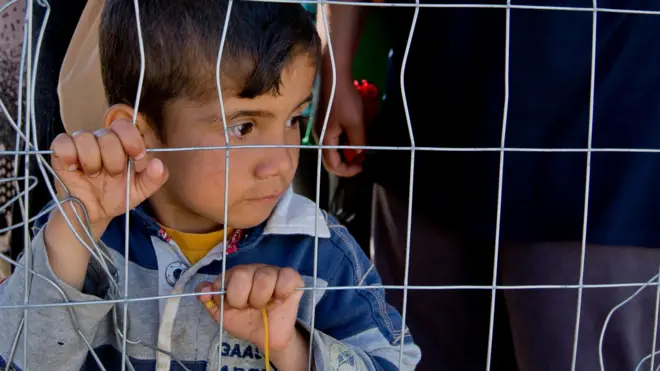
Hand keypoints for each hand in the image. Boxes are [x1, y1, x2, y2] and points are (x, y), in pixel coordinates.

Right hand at [49, 119, 167, 234]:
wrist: (93, 214)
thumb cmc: (117, 197)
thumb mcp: (140, 191)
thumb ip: (154, 178)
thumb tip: (158, 163)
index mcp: (121, 143)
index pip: (125, 125)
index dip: (132, 140)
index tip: (136, 158)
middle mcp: (101, 139)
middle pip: (107, 135)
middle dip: (113, 160)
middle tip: (113, 175)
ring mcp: (80, 145)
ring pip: (85, 138)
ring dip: (92, 161)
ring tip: (94, 175)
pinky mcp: (60, 153)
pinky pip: (62, 143)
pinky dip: (69, 156)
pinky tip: (74, 169)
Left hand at [196, 265, 303, 351]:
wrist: (266, 337)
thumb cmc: (245, 321)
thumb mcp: (223, 315)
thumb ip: (210, 302)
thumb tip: (201, 290)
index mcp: (236, 275)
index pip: (226, 276)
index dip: (228, 296)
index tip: (233, 307)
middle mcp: (254, 269)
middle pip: (242, 274)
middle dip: (242, 298)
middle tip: (248, 307)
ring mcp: (273, 271)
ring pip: (264, 277)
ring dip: (261, 299)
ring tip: (264, 306)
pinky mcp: (292, 278)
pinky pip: (287, 277)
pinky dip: (282, 291)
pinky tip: (280, 299)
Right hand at [314, 63, 365, 177]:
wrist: (335, 77)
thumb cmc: (345, 100)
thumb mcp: (356, 123)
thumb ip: (357, 142)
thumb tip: (358, 154)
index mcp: (325, 140)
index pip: (332, 165)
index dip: (347, 170)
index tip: (361, 166)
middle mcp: (320, 137)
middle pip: (332, 158)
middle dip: (348, 162)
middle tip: (363, 159)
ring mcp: (322, 128)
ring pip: (335, 148)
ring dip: (348, 150)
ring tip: (362, 146)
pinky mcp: (326, 121)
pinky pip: (336, 137)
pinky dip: (346, 140)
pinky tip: (356, 133)